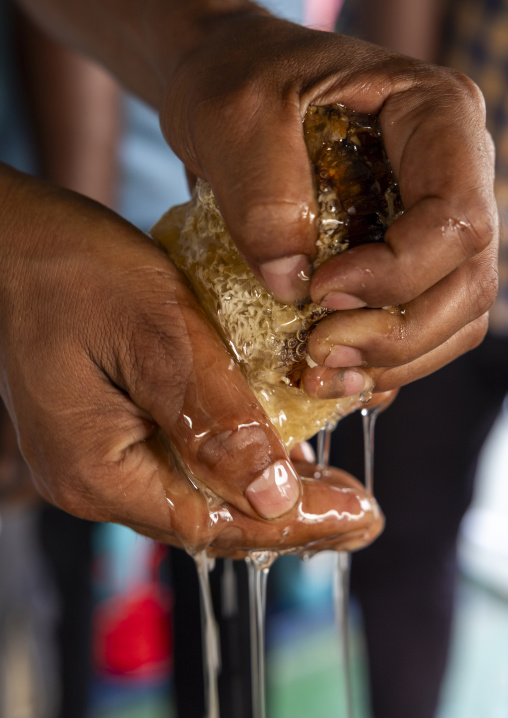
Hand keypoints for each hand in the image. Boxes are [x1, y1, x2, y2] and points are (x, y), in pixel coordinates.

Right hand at [0, 164, 380, 551]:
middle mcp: (94, 476)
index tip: (362, 518)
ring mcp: (97, 452)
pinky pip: (181, 456)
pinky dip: (235, 459)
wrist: (10, 238)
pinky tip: (280, 453)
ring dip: (267, 491)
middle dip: (290, 518)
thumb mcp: (158, 335)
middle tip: (360, 517)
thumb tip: (272, 497)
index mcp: (99, 469)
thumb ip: (214, 419)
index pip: (214, 522)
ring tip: (334, 495)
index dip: (294, 525)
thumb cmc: (71, 269)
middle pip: (208, 517)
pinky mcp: (107, 424)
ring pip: (198, 489)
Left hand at [160, 10, 497, 399]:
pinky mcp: (398, 256)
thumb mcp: (235, 115)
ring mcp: (428, 220)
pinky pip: (419, 325)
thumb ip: (265, 195)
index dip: (395, 274)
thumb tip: (293, 285)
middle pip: (467, 281)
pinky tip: (337, 376)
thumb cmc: (235, 78)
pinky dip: (384, 363)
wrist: (223, 86)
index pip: (457, 220)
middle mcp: (450, 172)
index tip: (318, 290)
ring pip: (453, 316)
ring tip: (322, 373)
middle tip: (320, 351)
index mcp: (435, 117)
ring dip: (394, 360)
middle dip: (398, 334)